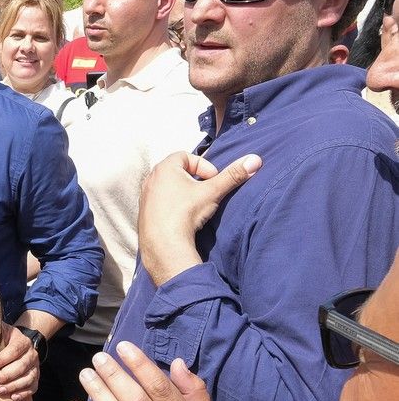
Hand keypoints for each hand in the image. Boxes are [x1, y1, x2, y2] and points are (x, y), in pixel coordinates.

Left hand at [0, 323, 39, 399]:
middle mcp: (31, 353)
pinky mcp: (36, 377)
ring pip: (28, 378)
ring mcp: (35, 366)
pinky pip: (33, 387)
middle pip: (21, 365)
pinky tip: (13, 397)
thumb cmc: (1, 341)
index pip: (13, 350)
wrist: (17, 345)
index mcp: (21, 340)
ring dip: (13, 385)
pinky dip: (24, 393)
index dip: (1, 359)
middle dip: (5, 375)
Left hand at [138, 151, 260, 285]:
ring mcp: (145, 195)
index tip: (213, 180)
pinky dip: (173, 204)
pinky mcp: (144, 211)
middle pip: (177, 170)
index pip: (186, 156)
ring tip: (196, 204)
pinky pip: (161, 201)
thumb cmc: (186, 212)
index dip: (203, 165)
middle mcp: (151, 178)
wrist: (163, 244)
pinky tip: (183, 217)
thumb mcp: (213, 191)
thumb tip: (255, 160)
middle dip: (194, 178)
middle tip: (206, 191)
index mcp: (164, 167)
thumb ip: (233, 175)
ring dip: (184, 191)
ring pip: (169, 186)